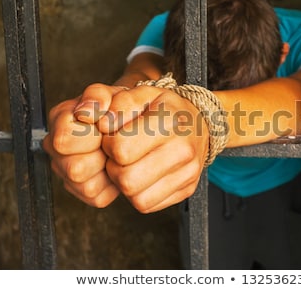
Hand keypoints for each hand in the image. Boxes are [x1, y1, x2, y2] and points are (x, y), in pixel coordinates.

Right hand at [43, 84, 125, 206]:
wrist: (136, 121)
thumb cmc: (122, 107)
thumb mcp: (114, 93)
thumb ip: (98, 96)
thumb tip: (87, 112)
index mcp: (59, 119)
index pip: (64, 140)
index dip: (91, 136)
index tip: (106, 126)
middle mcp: (56, 147)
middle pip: (74, 169)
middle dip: (100, 156)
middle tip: (112, 143)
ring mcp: (66, 171)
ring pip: (87, 186)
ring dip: (108, 171)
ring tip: (114, 154)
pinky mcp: (83, 192)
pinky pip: (98, 197)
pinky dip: (112, 185)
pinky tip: (115, 167)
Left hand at [98, 85, 208, 212]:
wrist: (201, 123)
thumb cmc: (164, 108)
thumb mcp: (142, 93)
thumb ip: (117, 102)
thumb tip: (100, 123)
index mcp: (169, 121)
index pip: (121, 149)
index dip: (109, 145)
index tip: (115, 137)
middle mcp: (183, 149)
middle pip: (127, 180)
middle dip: (114, 169)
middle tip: (120, 156)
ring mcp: (188, 173)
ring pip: (137, 199)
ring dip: (126, 185)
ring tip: (131, 165)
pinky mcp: (187, 189)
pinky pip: (148, 206)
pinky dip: (139, 194)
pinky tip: (143, 175)